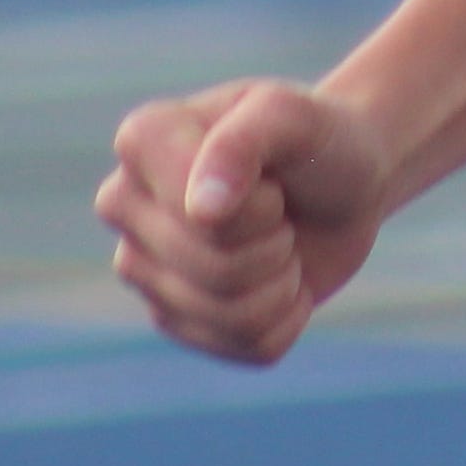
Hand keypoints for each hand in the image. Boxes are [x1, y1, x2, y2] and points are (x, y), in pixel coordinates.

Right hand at [96, 76, 390, 365]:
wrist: (343, 181)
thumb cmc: (315, 137)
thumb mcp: (294, 117)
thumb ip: (243, 143)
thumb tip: (201, 212)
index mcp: (140, 140)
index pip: (202, 218)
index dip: (261, 207)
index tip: (271, 176)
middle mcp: (122, 204)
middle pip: (215, 270)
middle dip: (275, 244)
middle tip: (281, 211)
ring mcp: (140, 267)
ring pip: (230, 316)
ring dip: (283, 282)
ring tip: (281, 241)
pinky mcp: (174, 319)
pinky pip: (247, 348)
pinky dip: (288, 317)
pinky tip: (281, 279)